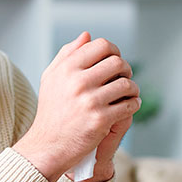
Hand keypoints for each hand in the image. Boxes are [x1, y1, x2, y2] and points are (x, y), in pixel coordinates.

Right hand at [14, 32, 139, 181]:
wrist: (48, 145)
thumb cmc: (51, 110)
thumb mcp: (51, 78)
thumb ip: (67, 54)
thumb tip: (87, 36)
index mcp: (66, 68)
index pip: (101, 46)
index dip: (113, 51)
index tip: (114, 61)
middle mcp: (77, 82)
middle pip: (117, 62)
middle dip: (125, 70)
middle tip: (124, 78)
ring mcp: (90, 101)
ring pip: (127, 84)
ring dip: (132, 88)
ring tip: (128, 93)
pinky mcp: (100, 119)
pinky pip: (129, 105)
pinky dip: (133, 104)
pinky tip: (128, 106)